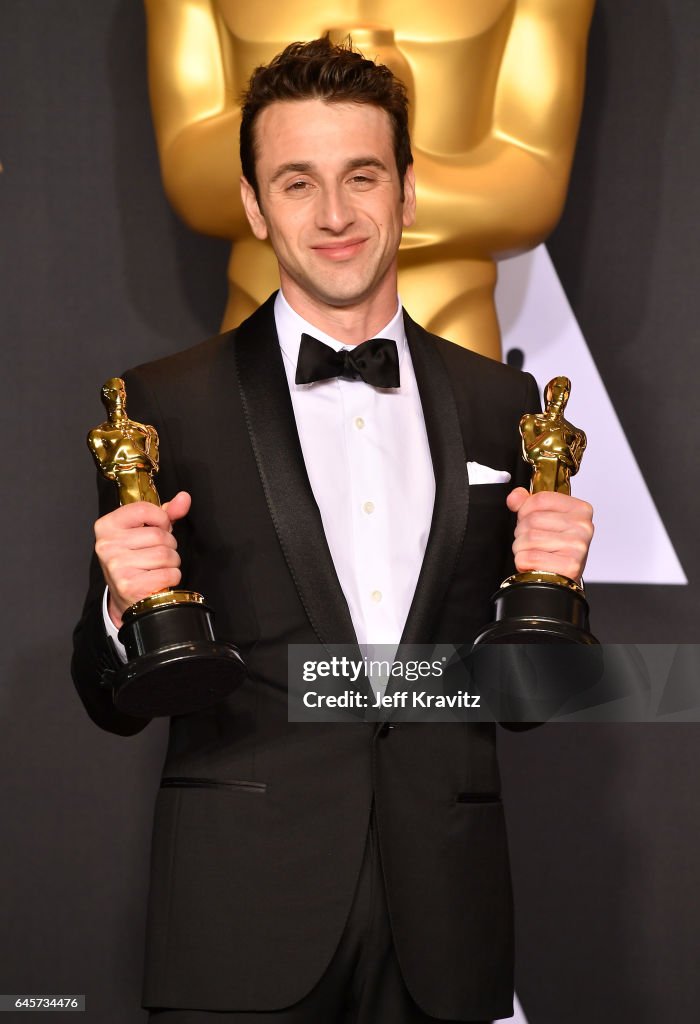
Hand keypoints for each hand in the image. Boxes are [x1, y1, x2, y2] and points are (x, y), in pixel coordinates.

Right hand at [94, 491, 190, 628]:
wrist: (126, 594)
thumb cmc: (137, 557)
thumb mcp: (146, 530)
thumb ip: (166, 513)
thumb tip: (184, 498)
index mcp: (107, 526)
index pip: (143, 509)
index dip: (161, 519)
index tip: (160, 527)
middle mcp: (107, 545)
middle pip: (158, 535)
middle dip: (169, 544)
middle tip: (159, 552)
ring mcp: (116, 566)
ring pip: (165, 555)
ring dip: (172, 562)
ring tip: (160, 566)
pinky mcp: (128, 586)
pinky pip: (167, 574)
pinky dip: (172, 577)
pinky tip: (160, 578)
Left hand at [507, 487, 593, 582]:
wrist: (564, 578)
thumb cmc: (557, 548)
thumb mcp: (546, 520)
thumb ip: (528, 504)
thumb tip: (515, 497)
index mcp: (580, 510)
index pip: (541, 499)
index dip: (525, 509)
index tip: (528, 518)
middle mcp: (582, 527)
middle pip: (532, 519)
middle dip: (522, 532)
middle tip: (530, 541)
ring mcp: (577, 546)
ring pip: (529, 538)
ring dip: (521, 548)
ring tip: (532, 552)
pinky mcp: (569, 566)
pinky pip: (530, 557)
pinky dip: (523, 562)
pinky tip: (533, 563)